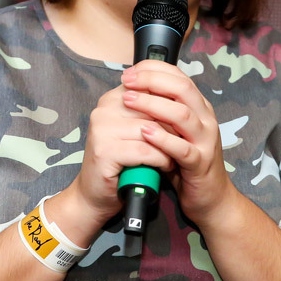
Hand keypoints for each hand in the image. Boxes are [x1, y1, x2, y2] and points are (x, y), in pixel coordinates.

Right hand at [62, 81, 175, 235]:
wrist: (96, 194)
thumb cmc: (122, 162)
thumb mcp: (136, 130)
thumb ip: (150, 111)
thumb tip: (183, 97)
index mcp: (112, 98)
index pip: (149, 86)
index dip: (172, 101)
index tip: (184, 118)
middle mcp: (103, 109)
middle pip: (152, 107)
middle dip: (173, 126)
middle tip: (184, 140)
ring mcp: (101, 130)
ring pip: (151, 129)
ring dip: (169, 145)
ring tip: (175, 155)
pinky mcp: (104, 151)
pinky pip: (145, 151)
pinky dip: (161, 160)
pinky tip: (165, 166)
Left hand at [118, 60, 236, 228]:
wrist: (210, 198)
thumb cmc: (185, 162)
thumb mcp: (172, 131)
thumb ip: (159, 112)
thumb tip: (130, 91)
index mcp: (199, 107)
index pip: (179, 77)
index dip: (154, 70)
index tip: (130, 72)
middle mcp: (205, 119)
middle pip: (182, 88)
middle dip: (152, 81)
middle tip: (126, 82)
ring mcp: (205, 141)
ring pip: (183, 115)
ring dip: (153, 105)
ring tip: (129, 100)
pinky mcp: (200, 164)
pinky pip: (183, 149)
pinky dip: (163, 139)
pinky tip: (145, 132)